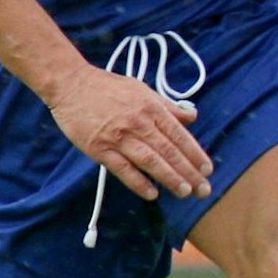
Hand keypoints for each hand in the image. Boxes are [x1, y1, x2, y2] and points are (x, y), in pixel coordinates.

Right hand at [47, 66, 213, 201]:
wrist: (70, 84)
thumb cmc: (108, 87)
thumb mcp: (142, 90)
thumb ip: (167, 106)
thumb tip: (191, 117)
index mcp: (151, 108)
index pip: (179, 135)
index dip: (195, 153)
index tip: (207, 169)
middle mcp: (138, 123)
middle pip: (168, 151)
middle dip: (189, 172)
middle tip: (203, 189)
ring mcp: (118, 137)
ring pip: (150, 161)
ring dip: (169, 178)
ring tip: (185, 192)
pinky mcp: (99, 148)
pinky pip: (122, 169)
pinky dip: (138, 182)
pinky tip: (151, 194)